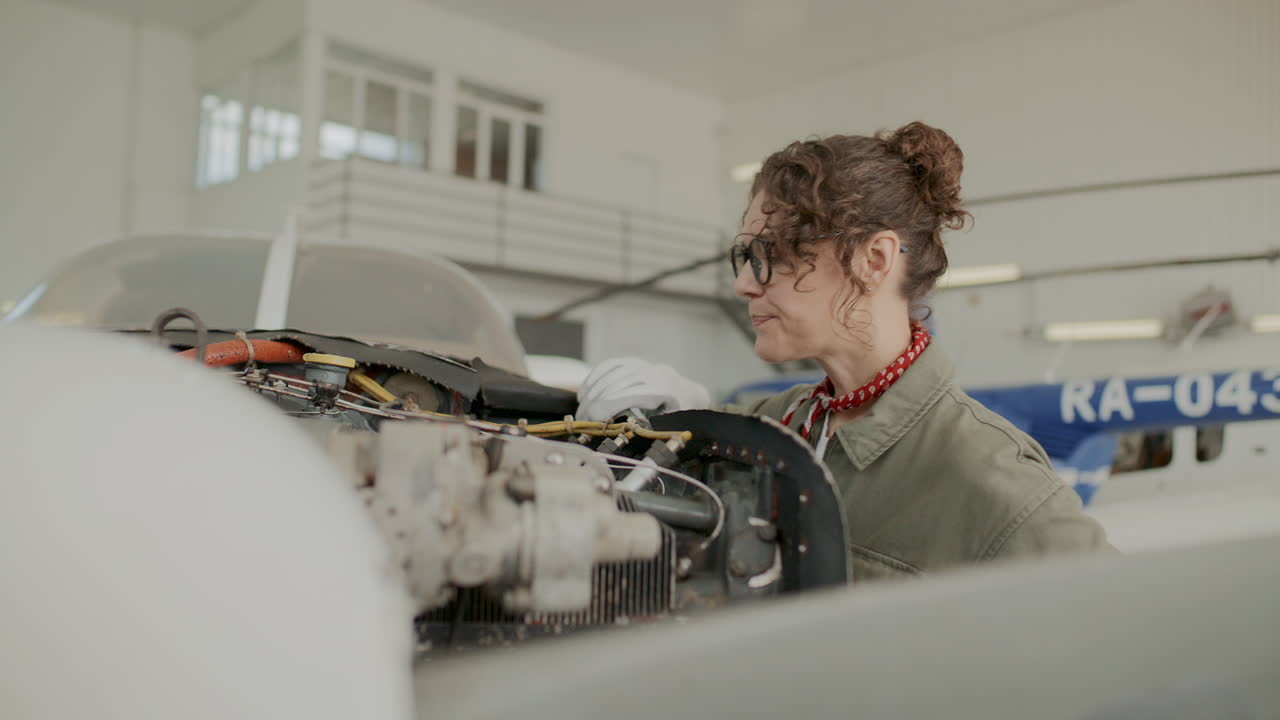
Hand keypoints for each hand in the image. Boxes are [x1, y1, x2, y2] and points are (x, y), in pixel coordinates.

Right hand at [576, 358, 709, 421]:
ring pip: (610, 374)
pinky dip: (593, 378)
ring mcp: (641, 365)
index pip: (628, 395)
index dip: (606, 408)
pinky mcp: (632, 362)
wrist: (686, 394)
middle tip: (582, 421)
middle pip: (615, 385)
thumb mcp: (669, 426)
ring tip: (581, 410)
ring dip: (591, 392)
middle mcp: (652, 373)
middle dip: (595, 403)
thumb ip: (649, 430)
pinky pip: (608, 365)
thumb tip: (619, 436)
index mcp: (664, 391)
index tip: (592, 422)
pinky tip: (584, 393)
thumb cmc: (676, 416)